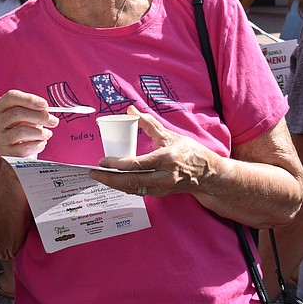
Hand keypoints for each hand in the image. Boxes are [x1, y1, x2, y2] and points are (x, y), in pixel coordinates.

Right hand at [0, 90, 58, 157]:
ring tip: (48, 134)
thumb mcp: (26, 117)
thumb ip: (34, 111)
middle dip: (39, 116)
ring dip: (40, 132)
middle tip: (54, 121)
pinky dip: (37, 145)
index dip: (29, 99)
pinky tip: (41, 144)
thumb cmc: (23, 132)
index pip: (11, 97)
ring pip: (21, 131)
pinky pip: (24, 147)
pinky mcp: (5, 152)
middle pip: (17, 113)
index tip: (45, 104)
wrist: (16, 156)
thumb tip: (46, 111)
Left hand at [88, 106, 217, 196]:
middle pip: (132, 181)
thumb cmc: (189, 152)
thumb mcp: (170, 135)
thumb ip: (149, 123)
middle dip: (110, 178)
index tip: (102, 161)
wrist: (208, 174)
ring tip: (100, 177)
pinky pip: (139, 191)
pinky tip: (114, 181)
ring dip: (115, 184)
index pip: (137, 164)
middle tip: (94, 173)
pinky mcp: (161, 193)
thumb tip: (131, 110)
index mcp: (166, 159)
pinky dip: (125, 187)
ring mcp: (162, 187)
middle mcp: (164, 176)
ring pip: (133, 189)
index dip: (117, 164)